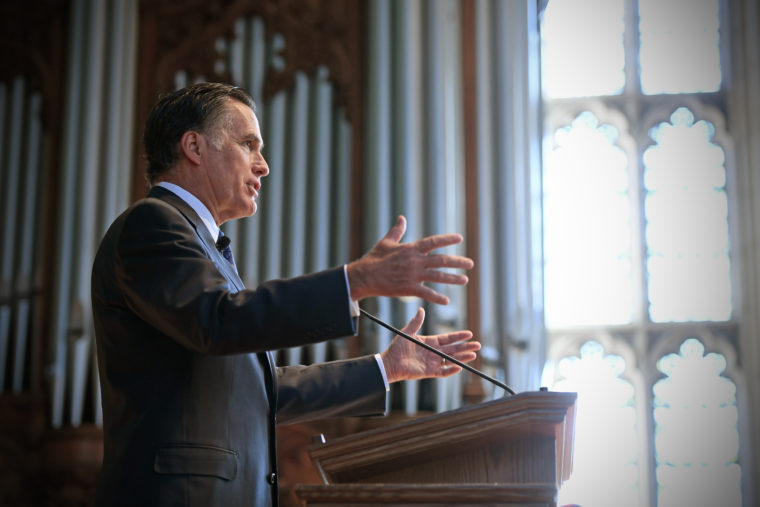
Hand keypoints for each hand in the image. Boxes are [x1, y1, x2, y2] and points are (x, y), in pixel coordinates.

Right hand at [346, 215, 473, 304]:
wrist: (364, 276)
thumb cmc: (374, 259)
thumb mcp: (387, 242)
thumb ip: (397, 230)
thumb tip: (402, 218)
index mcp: (411, 248)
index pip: (433, 242)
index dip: (447, 239)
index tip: (459, 238)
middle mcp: (415, 261)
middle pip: (441, 260)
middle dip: (457, 262)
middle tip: (470, 263)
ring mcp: (413, 275)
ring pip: (438, 277)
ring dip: (453, 279)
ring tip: (465, 280)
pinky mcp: (408, 289)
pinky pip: (427, 293)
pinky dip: (437, 298)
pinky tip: (446, 301)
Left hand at [379, 308, 480, 382]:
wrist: (390, 362)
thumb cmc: (397, 348)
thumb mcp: (407, 332)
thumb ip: (415, 322)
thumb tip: (421, 309)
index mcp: (430, 342)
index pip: (448, 339)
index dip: (458, 336)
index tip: (469, 334)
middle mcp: (433, 352)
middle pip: (453, 349)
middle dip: (465, 347)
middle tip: (477, 345)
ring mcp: (432, 362)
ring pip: (451, 360)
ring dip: (462, 357)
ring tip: (473, 355)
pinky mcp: (429, 372)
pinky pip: (443, 372)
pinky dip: (451, 370)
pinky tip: (460, 367)